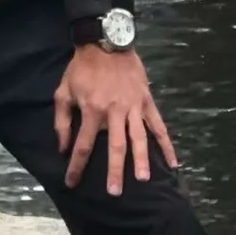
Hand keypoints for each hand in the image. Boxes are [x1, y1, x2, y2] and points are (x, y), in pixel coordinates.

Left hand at [53, 45, 176, 195]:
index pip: (82, 145)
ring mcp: (133, 108)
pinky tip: (173, 163)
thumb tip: (62, 147)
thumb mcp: (63, 91)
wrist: (106, 42)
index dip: (76, 166)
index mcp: (91, 110)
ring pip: (139, 139)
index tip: (72, 183)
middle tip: (115, 192)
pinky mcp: (147, 102)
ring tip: (143, 179)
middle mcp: (114, 112)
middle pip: (115, 147)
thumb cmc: (82, 68)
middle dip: (114, 171)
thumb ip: (62, 121)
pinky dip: (166, 145)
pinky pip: (158, 126)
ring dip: (141, 160)